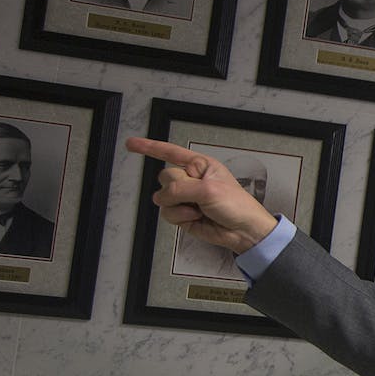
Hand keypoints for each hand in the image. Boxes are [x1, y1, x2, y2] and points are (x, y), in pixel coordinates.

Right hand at [126, 137, 277, 253]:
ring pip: (162, 198)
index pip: (170, 152)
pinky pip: (167, 213)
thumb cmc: (237, 206)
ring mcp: (186, 197)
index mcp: (200, 165)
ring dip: (180, 205)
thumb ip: (181, 188)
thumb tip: (163, 195)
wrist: (243, 231)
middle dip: (178, 189)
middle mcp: (191, 179)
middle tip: (197, 196)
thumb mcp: (210, 189)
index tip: (131, 144)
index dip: (149, 147)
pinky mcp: (182, 214)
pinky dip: (180, 216)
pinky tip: (196, 217)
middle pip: (164, 178)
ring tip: (199, 208)